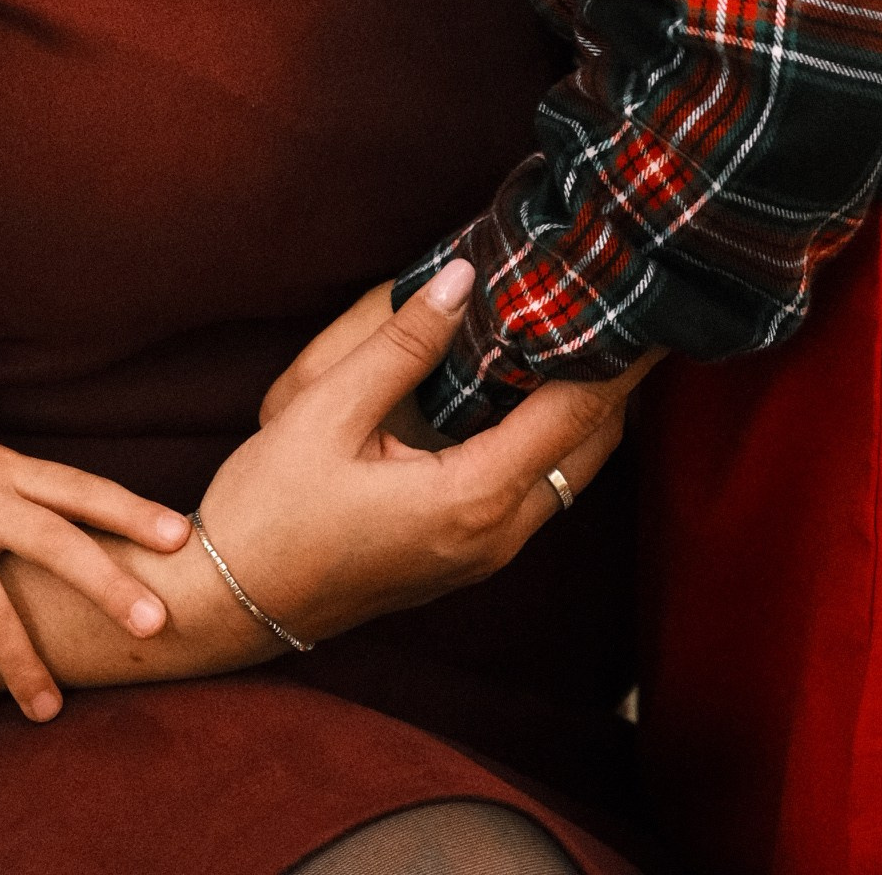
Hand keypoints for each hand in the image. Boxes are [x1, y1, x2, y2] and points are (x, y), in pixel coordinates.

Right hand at [0, 331, 188, 720]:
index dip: (133, 512)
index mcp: (2, 469)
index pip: (80, 489)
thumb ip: (9, 495)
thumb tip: (63, 537)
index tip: (184, 536)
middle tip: (156, 624)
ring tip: (48, 710)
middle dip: (108, 584)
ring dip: (22, 662)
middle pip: (57, 541)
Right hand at [198, 262, 655, 650]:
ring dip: (584, 409)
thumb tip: (464, 277)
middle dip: (614, 379)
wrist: (232, 603)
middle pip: (590, 448)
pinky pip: (534, 489)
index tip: (649, 310)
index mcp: (471, 498)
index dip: (618, 360)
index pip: (575, 417)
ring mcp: (482, 555)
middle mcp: (494, 536)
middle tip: (623, 306)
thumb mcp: (326, 410)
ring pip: (568, 474)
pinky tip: (528, 388)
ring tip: (582, 333)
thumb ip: (403, 344)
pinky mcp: (463, 556)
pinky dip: (550, 437)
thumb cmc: (270, 509)